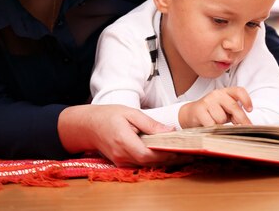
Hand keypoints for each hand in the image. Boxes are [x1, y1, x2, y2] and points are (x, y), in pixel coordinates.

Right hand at [58, 104, 177, 166]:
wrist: (87, 126)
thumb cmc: (108, 115)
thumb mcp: (130, 113)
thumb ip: (150, 123)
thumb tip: (169, 131)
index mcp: (124, 141)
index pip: (148, 154)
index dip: (166, 154)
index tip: (183, 150)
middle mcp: (122, 156)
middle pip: (150, 162)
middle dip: (171, 159)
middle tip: (190, 154)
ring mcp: (121, 162)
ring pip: (147, 165)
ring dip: (165, 161)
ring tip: (184, 154)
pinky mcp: (122, 163)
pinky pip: (141, 163)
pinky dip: (155, 160)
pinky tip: (167, 154)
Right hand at [178, 87, 252, 128]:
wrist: (192, 113)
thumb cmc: (213, 113)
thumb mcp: (225, 110)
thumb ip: (235, 114)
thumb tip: (245, 124)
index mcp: (226, 92)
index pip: (239, 91)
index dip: (246, 99)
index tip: (250, 110)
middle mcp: (217, 94)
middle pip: (233, 106)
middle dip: (241, 119)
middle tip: (246, 128)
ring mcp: (207, 101)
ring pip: (222, 118)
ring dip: (221, 124)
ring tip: (215, 122)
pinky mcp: (200, 110)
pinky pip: (212, 124)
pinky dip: (212, 129)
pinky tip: (208, 125)